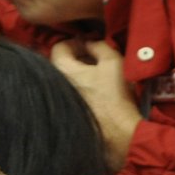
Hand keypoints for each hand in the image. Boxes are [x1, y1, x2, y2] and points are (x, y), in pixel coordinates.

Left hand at [51, 38, 142, 172]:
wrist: (118, 132)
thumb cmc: (115, 95)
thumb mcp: (112, 61)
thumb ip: (98, 46)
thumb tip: (89, 43)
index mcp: (62, 70)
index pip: (59, 47)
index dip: (75, 42)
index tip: (90, 46)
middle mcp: (55, 85)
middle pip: (61, 64)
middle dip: (77, 58)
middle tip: (96, 60)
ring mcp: (60, 101)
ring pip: (66, 80)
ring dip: (79, 75)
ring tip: (99, 77)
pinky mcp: (67, 114)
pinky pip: (70, 95)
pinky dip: (80, 90)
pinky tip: (97, 94)